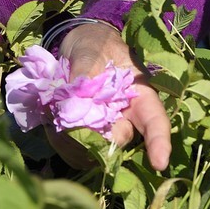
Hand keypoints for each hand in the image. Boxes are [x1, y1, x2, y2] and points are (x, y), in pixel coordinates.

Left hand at [49, 20, 170, 172]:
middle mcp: (127, 118)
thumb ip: (86, 74)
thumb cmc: (94, 44)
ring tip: (55, 115)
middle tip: (67, 118)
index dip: (159, 143)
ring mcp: (106, 130)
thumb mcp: (92, 50)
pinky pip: (75, 151)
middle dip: (94, 135)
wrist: (76, 48)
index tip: (159, 164)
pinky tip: (51, 124)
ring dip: (72, 139)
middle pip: (118, 140)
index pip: (155, 122)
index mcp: (140, 96)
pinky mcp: (86, 136)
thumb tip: (74, 103)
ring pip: (95, 151)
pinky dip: (61, 143)